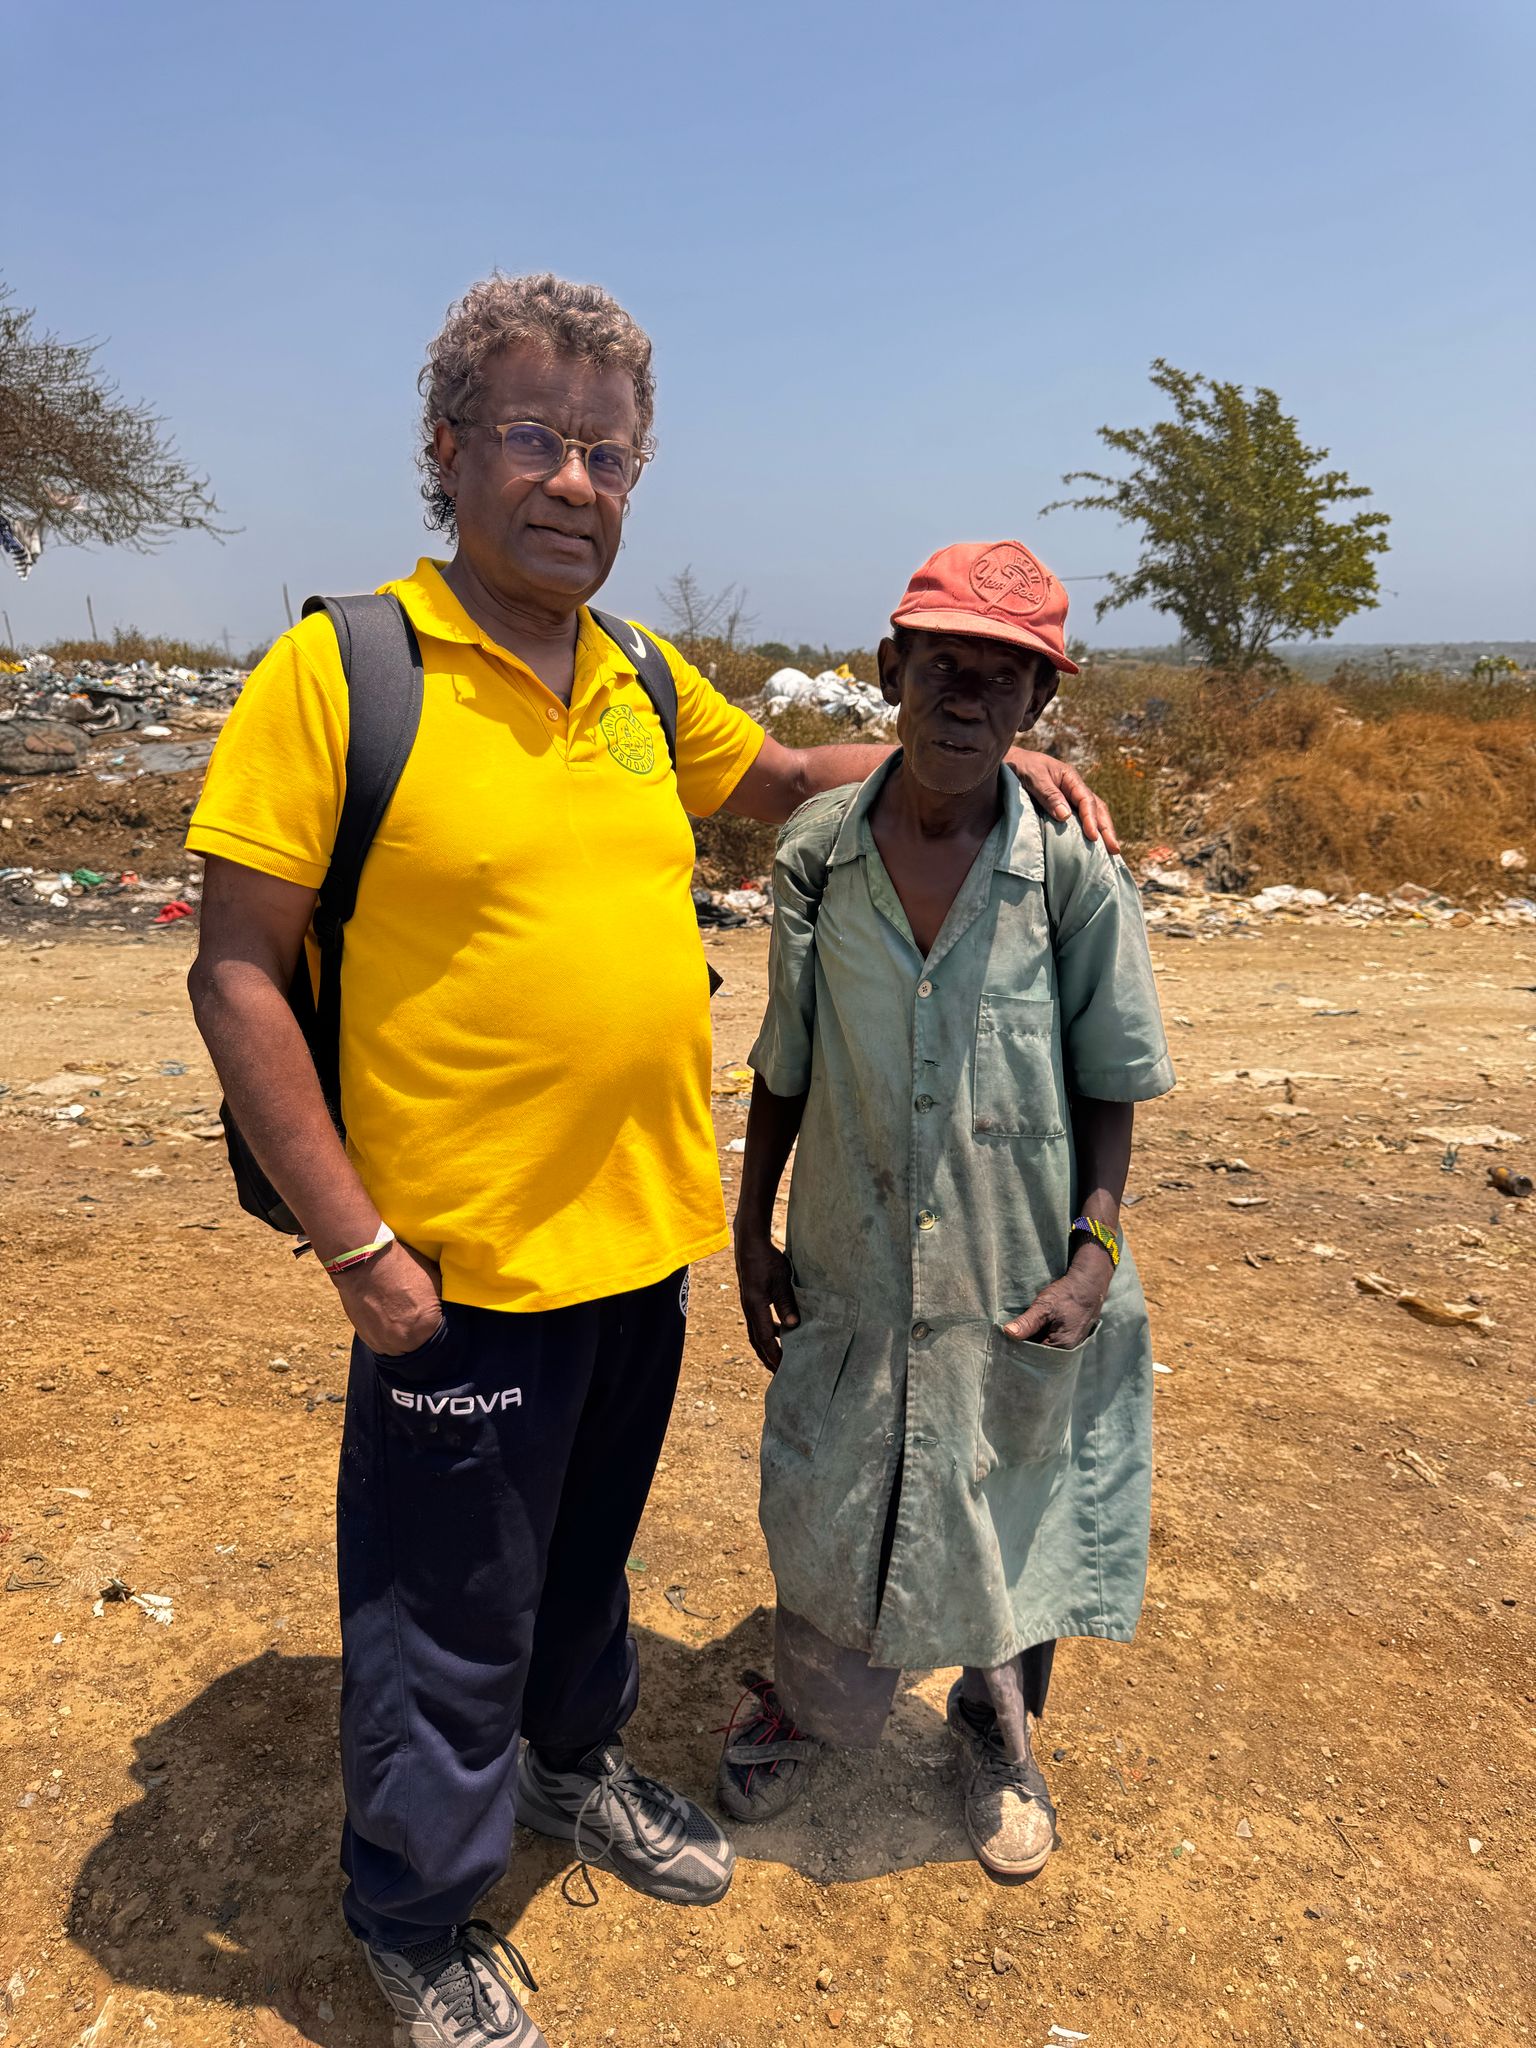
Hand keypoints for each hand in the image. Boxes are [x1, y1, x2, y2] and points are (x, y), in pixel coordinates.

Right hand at [333, 1238, 443, 1357]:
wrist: (364, 1261)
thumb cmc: (401, 1266)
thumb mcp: (434, 1280)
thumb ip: (441, 1302)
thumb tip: (446, 1310)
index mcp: (426, 1327)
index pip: (442, 1338)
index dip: (439, 1328)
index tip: (436, 1321)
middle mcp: (405, 1341)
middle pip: (420, 1347)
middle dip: (421, 1336)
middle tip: (418, 1321)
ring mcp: (384, 1343)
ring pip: (400, 1350)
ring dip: (403, 1340)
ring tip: (402, 1320)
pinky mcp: (366, 1339)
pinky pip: (383, 1345)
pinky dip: (387, 1336)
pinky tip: (388, 1320)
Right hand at [735, 1229, 799, 1370]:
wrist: (749, 1244)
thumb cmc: (766, 1259)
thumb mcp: (781, 1280)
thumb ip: (786, 1303)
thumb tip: (793, 1325)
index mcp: (755, 1307)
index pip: (765, 1339)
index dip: (774, 1356)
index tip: (783, 1370)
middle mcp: (749, 1309)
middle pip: (757, 1341)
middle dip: (768, 1358)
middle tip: (779, 1374)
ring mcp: (748, 1305)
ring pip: (757, 1332)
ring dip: (767, 1346)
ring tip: (779, 1357)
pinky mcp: (751, 1299)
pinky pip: (758, 1322)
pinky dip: (768, 1332)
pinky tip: (781, 1331)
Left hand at [1002, 1245, 1112, 1348]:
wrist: (1089, 1284)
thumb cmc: (1067, 1294)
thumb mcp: (1044, 1307)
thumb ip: (1026, 1322)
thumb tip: (1007, 1333)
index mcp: (1062, 1347)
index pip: (1034, 1357)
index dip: (1018, 1351)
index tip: (1004, 1344)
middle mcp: (1069, 1350)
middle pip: (1040, 1355)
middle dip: (1026, 1348)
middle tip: (1009, 1339)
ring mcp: (1072, 1344)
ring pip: (1046, 1347)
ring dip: (1034, 1341)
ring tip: (1020, 1333)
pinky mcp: (1072, 1336)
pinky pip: (1053, 1341)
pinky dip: (1042, 1337)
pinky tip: (1034, 1329)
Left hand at [1006, 749, 1120, 854]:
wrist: (1009, 763)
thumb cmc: (1021, 767)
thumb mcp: (1033, 777)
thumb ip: (1048, 795)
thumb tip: (1065, 816)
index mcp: (1070, 778)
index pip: (1087, 800)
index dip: (1091, 819)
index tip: (1093, 837)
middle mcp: (1075, 789)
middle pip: (1097, 809)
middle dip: (1107, 829)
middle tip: (1115, 850)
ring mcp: (1070, 798)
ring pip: (1093, 814)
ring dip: (1102, 831)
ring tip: (1111, 852)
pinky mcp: (1063, 807)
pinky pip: (1080, 820)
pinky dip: (1088, 831)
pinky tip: (1091, 846)